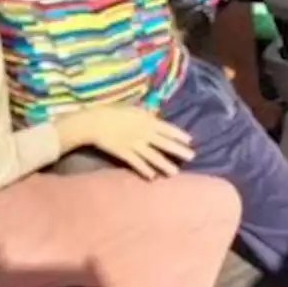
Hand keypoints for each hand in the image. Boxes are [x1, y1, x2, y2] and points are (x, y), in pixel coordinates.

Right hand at [54, 105, 194, 179]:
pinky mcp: (124, 153)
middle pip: (165, 144)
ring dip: (164, 165)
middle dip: (179, 151)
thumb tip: (157, 114)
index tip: (190, 140)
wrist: (95, 122)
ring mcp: (134, 144)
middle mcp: (144, 133)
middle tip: (192, 156)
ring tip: (175, 172)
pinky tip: (152, 177)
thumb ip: (147, 113)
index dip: (179, 135)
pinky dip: (145, 170)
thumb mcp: (134, 109)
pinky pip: (136, 163)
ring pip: (153, 156)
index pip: (168, 129)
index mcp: (148, 120)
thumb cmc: (114, 112)